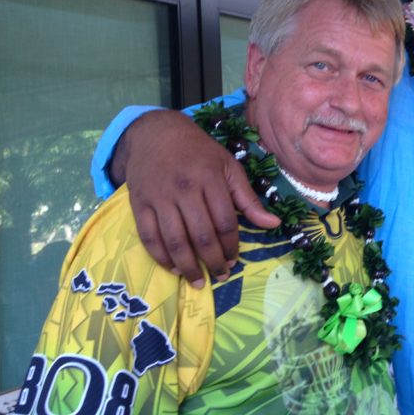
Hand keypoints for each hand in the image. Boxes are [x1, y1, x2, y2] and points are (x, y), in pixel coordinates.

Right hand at [121, 110, 278, 286]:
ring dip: (188, 266)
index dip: (231, 246)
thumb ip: (249, 198)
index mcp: (210, 179)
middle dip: (213, 261)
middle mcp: (184, 190)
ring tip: (198, 281)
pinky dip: (160, 256)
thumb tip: (274, 224)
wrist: (155, 133)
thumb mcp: (228, 167)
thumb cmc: (198, 152)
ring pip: (175, 240)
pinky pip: (149, 237)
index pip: (225, 222)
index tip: (235, 260)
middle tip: (221, 276)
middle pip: (201, 235)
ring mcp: (159, 198)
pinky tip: (173, 267)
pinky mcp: (139, 204)